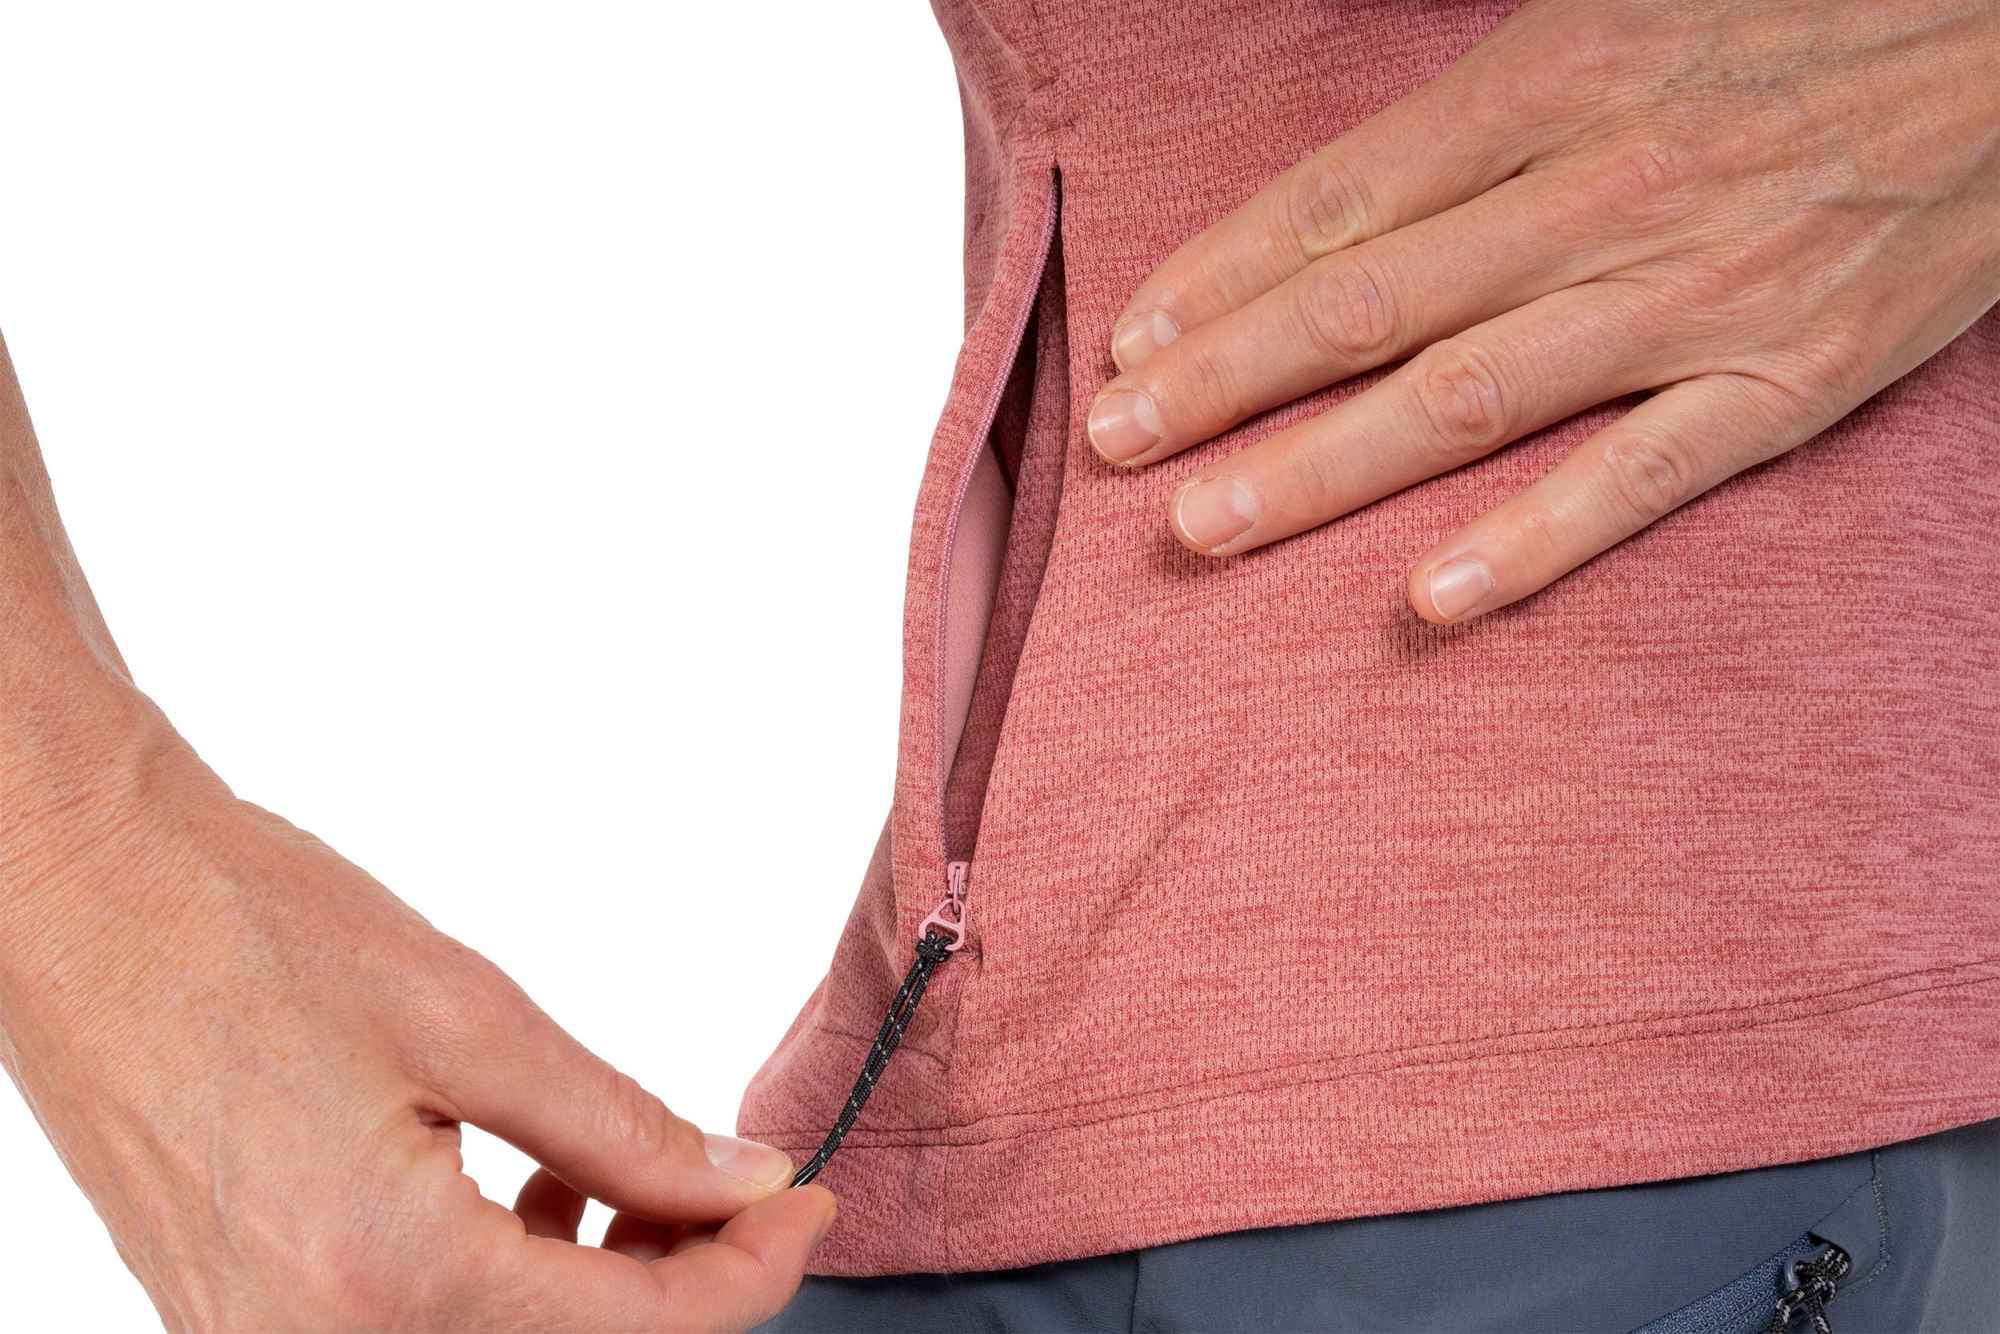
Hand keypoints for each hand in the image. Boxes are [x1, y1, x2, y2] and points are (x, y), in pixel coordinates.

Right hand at [0, 708, 828, 1332]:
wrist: (84, 896)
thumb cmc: (252, 929)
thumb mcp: (471, 1017)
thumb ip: (621, 1127)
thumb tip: (737, 1182)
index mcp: (387, 1278)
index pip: (636, 1332)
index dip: (753, 1273)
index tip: (806, 1203)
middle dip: (673, 1282)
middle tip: (729, 1187)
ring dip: (584, 1283)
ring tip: (618, 1176)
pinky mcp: (233, 1312)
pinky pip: (404, 1331)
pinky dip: (491, 1279)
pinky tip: (519, 1193)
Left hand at [1090, 0, 1999, 622]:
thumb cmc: (1800, 29)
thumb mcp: (1622, 20)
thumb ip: (1483, 109)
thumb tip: (1344, 194)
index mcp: (1553, 87)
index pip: (1340, 201)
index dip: (1220, 278)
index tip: (1133, 345)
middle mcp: (1602, 192)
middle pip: (1368, 303)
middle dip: (1225, 381)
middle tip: (1118, 447)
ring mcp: (1690, 297)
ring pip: (1465, 396)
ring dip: (1320, 468)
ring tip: (1207, 524)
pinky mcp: (1783, 383)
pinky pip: (1635, 478)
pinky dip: (1530, 543)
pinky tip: (1428, 601)